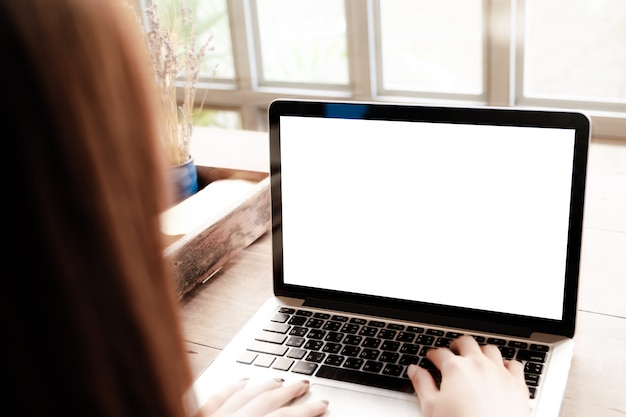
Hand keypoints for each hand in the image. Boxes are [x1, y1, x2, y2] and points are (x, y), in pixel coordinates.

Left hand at [199, 378, 327, 416]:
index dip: (306, 412)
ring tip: (279, 380)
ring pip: (241, 395)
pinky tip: (241, 381)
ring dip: (263, 386)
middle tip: (305, 386)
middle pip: (264, 402)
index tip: (322, 406)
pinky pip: (215, 398)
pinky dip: (231, 388)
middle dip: (288, 393)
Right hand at [407, 335, 529, 416]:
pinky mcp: (518, 384)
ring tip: (477, 359)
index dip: (433, 354)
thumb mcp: (431, 407)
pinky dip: (507, 365)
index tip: (431, 358)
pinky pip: (515, 364)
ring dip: (482, 352)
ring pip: (491, 350)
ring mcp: (500, 372)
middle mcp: (478, 365)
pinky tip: (502, 371)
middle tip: (453, 352)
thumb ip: (422, 384)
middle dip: (457, 345)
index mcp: (455, 368)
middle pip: (466, 343)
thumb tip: (414, 370)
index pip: (440, 353)